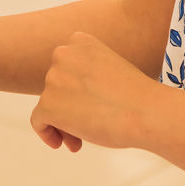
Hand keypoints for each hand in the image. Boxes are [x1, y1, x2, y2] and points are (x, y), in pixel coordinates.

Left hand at [29, 32, 156, 152]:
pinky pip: (38, 121)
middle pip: (56, 87)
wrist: (146, 112)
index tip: (91, 105)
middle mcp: (63, 54)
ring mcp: (54, 78)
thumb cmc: (137, 97)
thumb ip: (85, 75)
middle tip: (88, 128)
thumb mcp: (110, 68)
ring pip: (49, 106)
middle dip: (69, 108)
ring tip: (82, 140)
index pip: (66, 68)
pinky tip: (63, 144)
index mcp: (80, 41)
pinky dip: (47, 133)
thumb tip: (66, 99)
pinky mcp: (48, 103)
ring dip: (64, 123)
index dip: (75, 89)